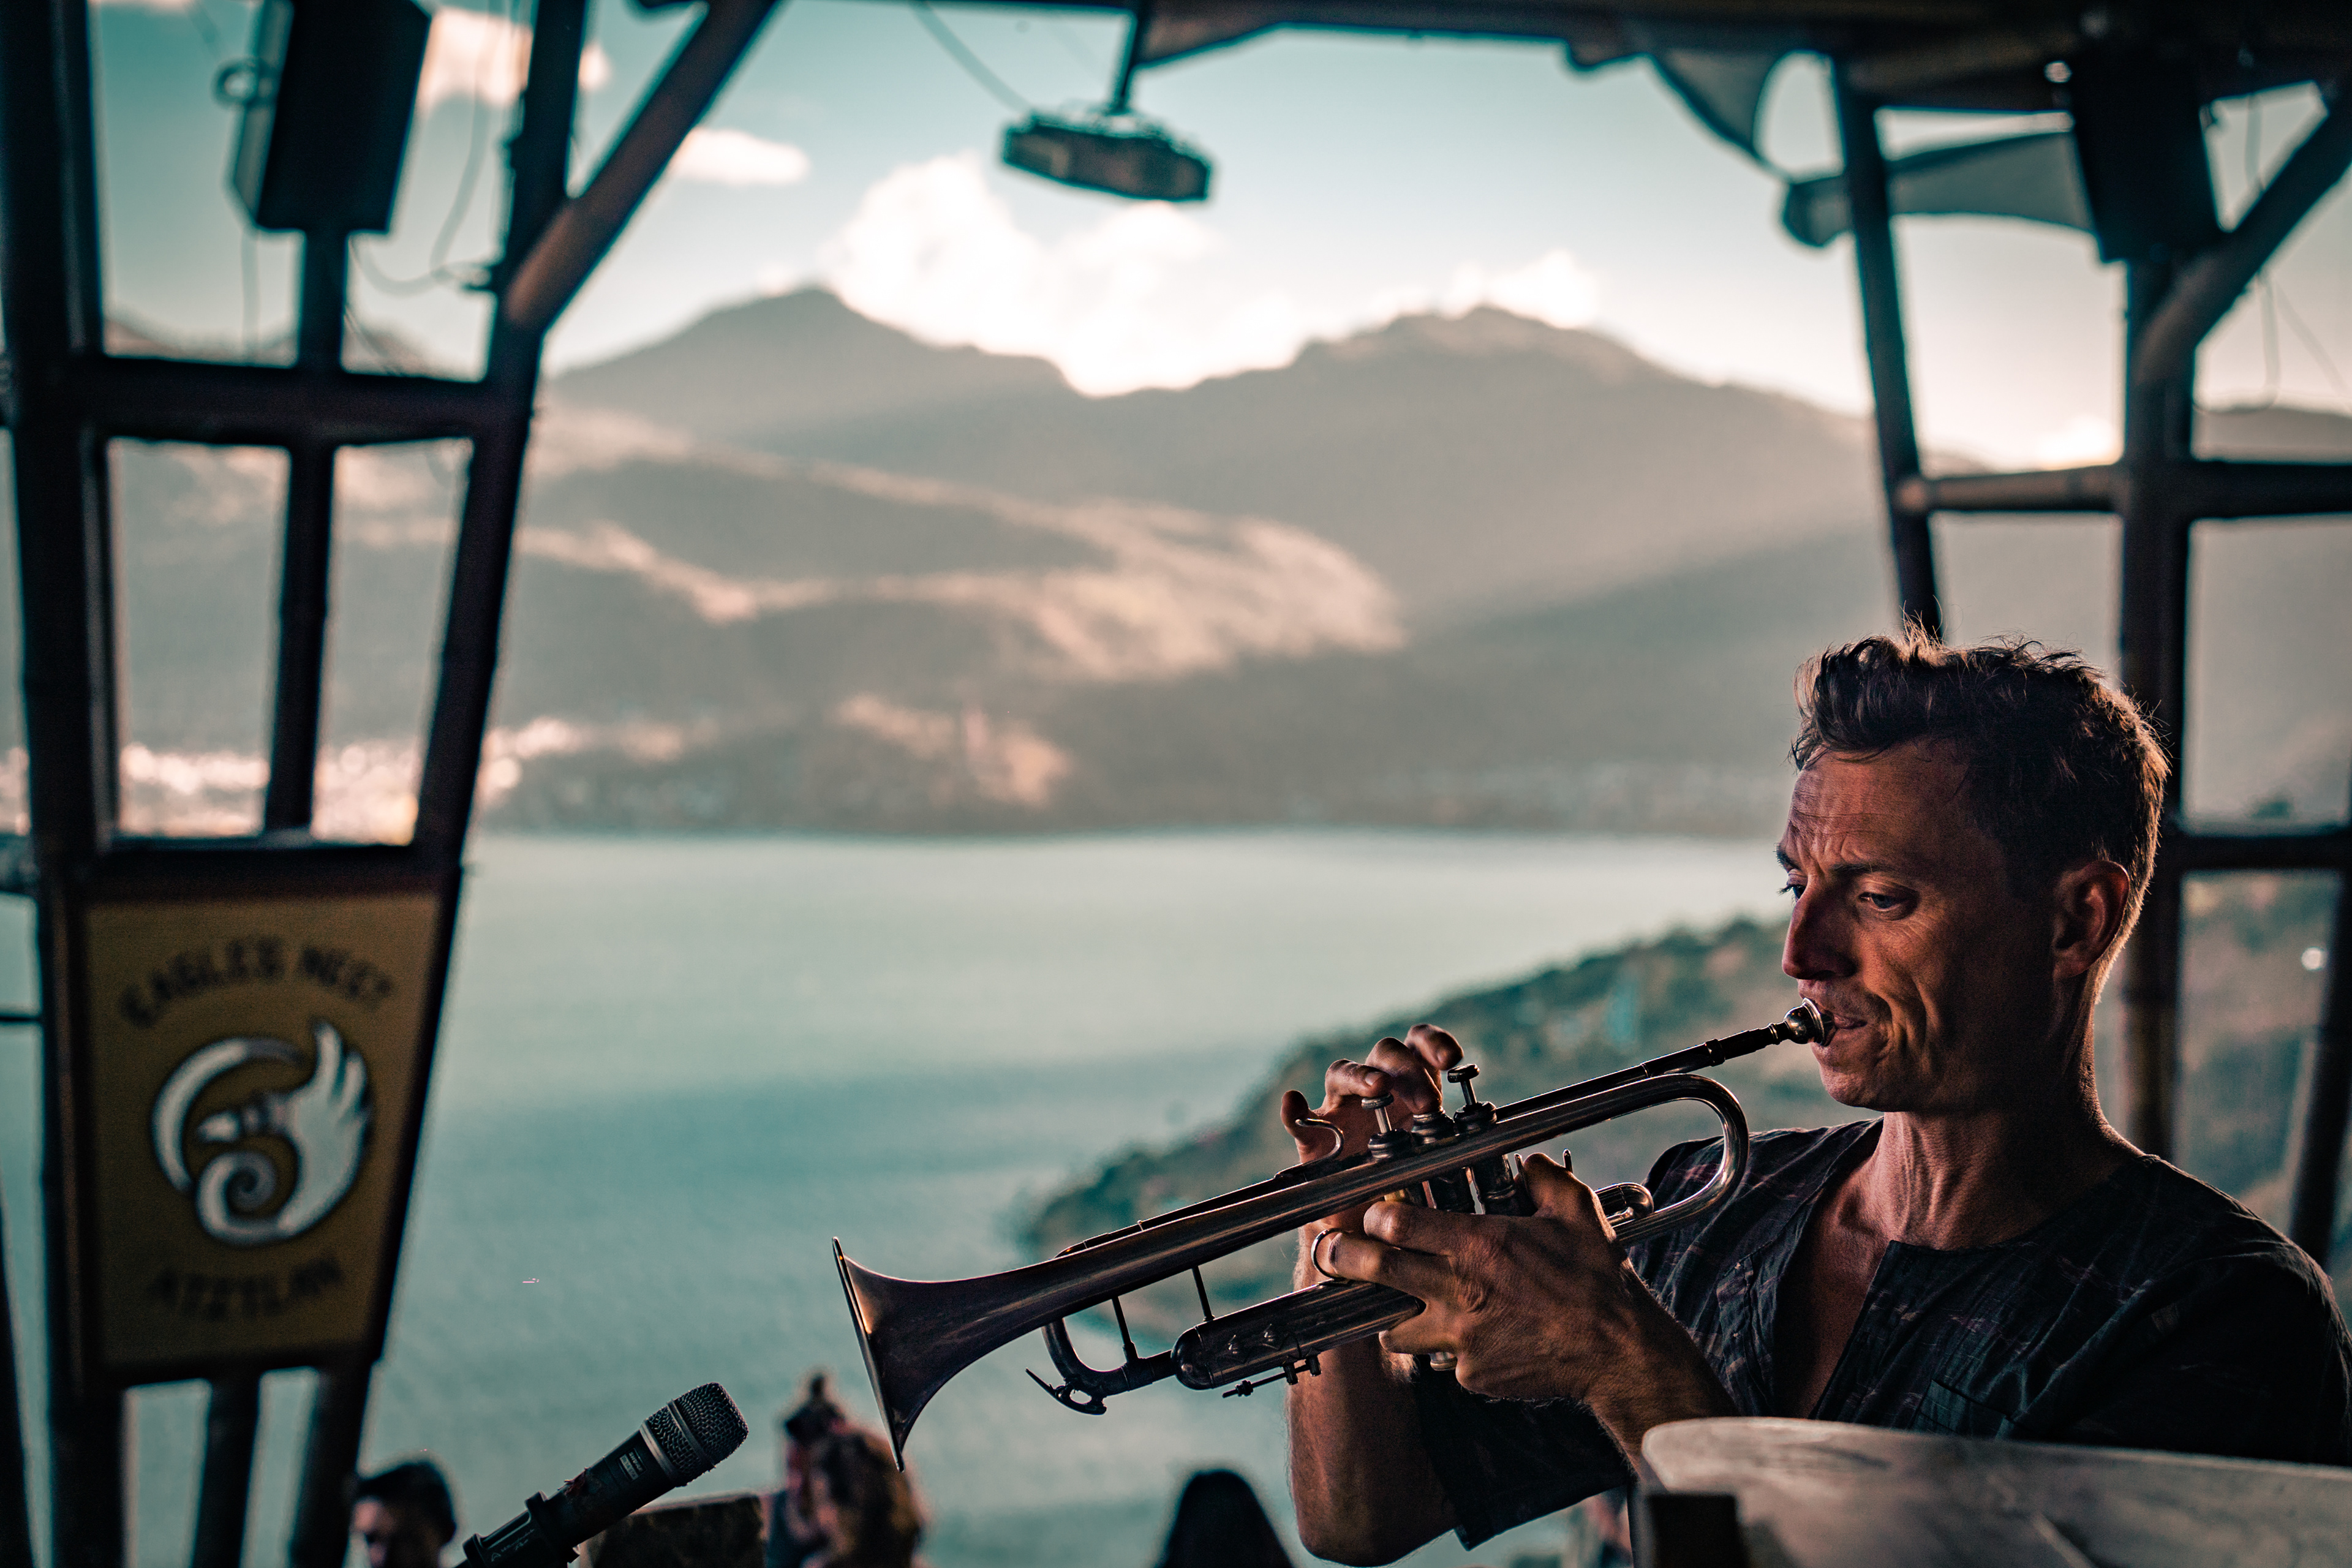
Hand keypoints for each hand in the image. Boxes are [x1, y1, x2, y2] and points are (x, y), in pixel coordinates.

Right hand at [1278, 1025, 1461, 1231]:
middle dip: (1408, 1070)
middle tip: (1427, 1103)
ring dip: (1362, 1075)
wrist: (1372, 1232)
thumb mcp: (1441, 1163)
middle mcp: (1373, 1091)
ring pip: (1342, 1072)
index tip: (1454, 1058)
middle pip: (1384, 1053)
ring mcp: (1341, 1111)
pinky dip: (1294, 1110)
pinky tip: (1294, 1101)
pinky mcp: (1314, 1139)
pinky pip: (1300, 1121)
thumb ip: (1458, 1146)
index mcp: (1409, 1087)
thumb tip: (1495, 1146)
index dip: (1433, 1043)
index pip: (1418, 1046)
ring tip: (1377, 1087)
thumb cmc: (1411, 1188)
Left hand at [1314, 1154, 1734, 1449]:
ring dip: (1393, 1314)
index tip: (1373, 1213)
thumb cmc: (1597, 1279)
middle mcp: (1460, 1291)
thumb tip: (1526, 1161)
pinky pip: (1443, 1360)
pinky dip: (1450, 1349)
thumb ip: (1543, 1177)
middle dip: (1344, 1257)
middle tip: (1331, 1251)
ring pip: (1396, 1327)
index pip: (1399, 1223)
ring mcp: (1461, 1338)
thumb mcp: (1576, 1211)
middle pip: (1377, 1271)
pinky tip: (1473, 1338)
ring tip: (1400, 1304)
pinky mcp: (1470, 1375)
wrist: (1617, 1352)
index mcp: (1478, 1246)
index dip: (1377, 1215)